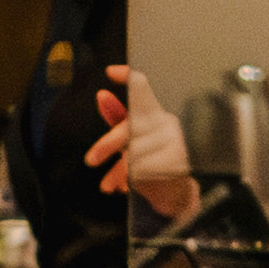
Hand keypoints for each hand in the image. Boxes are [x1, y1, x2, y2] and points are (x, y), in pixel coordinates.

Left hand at [91, 66, 200, 219]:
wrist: (177, 195)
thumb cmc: (152, 161)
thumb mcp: (132, 139)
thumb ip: (118, 118)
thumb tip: (102, 96)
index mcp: (154, 112)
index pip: (144, 88)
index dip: (129, 77)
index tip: (111, 72)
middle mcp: (167, 122)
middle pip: (130, 126)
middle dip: (107, 145)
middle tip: (91, 160)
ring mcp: (174, 140)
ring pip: (134, 151)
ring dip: (119, 170)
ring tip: (111, 183)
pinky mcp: (176, 161)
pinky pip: (143, 168)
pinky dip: (131, 178)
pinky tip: (127, 185)